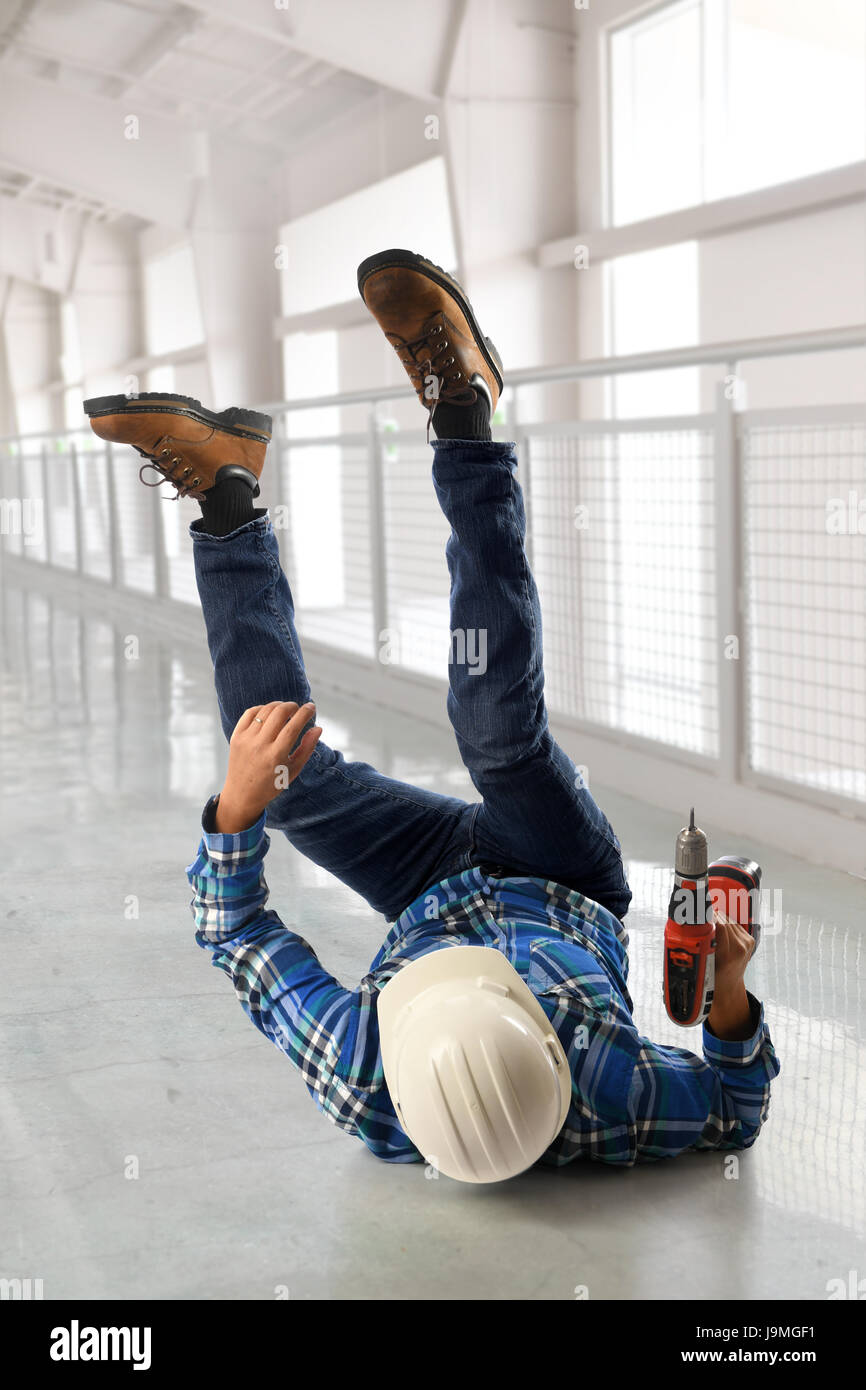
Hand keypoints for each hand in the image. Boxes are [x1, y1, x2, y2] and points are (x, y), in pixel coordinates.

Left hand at [215, 701, 321, 831]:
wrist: (242, 794)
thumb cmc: (272, 783)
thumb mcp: (293, 770)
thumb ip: (307, 748)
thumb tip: (318, 728)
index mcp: (276, 756)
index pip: (293, 726)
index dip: (305, 713)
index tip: (312, 707)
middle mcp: (259, 746)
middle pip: (279, 713)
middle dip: (292, 706)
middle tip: (298, 708)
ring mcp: (246, 740)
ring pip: (265, 711)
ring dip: (278, 706)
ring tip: (285, 710)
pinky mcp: (236, 737)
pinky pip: (250, 713)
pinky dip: (262, 708)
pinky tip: (269, 713)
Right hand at [707, 910, 756, 1039]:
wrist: (730, 987)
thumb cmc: (714, 977)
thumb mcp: (703, 964)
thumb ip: (700, 946)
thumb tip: (693, 926)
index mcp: (728, 956)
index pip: (720, 926)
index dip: (708, 918)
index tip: (698, 915)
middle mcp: (740, 949)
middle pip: (724, 920)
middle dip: (711, 918)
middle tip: (699, 919)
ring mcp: (747, 944)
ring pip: (729, 920)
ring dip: (718, 920)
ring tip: (708, 927)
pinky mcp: (750, 940)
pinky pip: (734, 924)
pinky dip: (725, 924)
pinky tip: (719, 931)